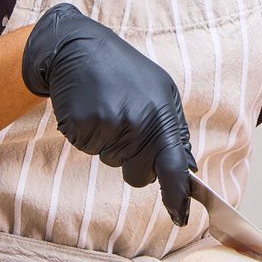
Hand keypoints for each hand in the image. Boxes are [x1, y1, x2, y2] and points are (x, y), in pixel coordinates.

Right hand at [21, 2, 197, 225]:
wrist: (78, 45)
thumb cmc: (120, 71)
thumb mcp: (157, 90)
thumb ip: (169, 129)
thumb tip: (183, 169)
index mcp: (163, 112)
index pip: (174, 165)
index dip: (177, 196)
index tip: (180, 216)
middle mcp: (140, 120)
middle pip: (139, 174)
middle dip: (131, 161)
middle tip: (122, 123)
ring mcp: (112, 123)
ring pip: (111, 160)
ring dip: (107, 141)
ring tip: (104, 105)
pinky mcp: (85, 124)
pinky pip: (87, 147)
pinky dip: (86, 133)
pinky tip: (88, 106)